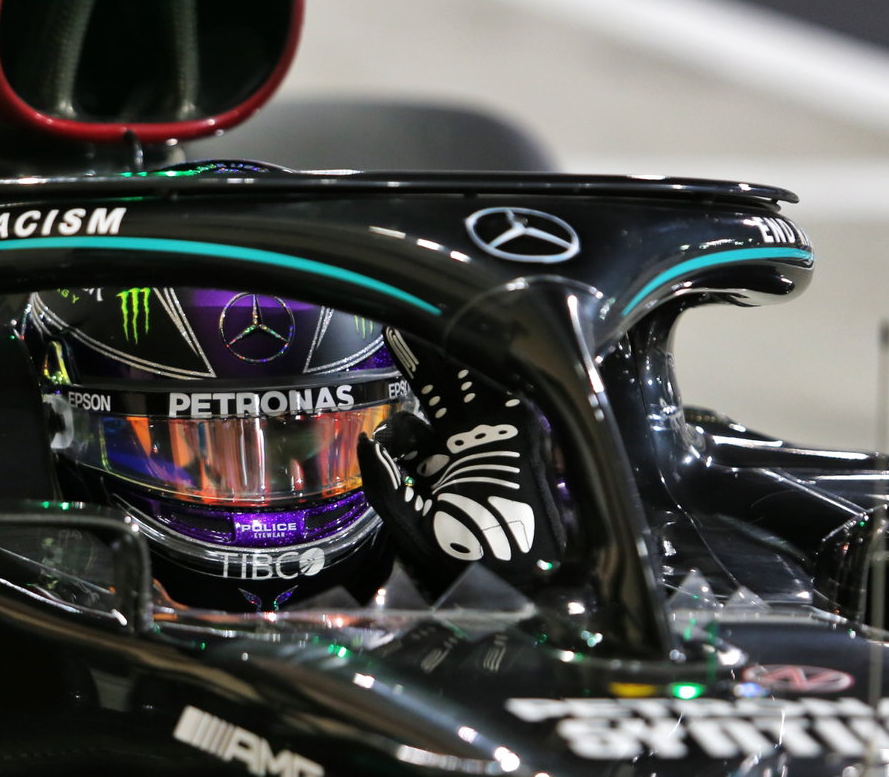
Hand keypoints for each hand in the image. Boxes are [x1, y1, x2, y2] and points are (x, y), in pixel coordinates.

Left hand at [360, 329, 563, 584]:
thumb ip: (384, 484)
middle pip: (439, 391)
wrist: (518, 576)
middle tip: (397, 322)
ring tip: (429, 312)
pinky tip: (466, 334)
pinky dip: (484, 361)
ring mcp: (493, 434)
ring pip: (468, 380)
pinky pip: (502, 386)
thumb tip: (367, 438)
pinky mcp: (520, 429)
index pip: (412, 427)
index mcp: (438, 469)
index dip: (393, 416)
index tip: (374, 410)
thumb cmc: (466, 561)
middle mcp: (465, 446)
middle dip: (421, 360)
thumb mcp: (410, 524)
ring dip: (451, 348)